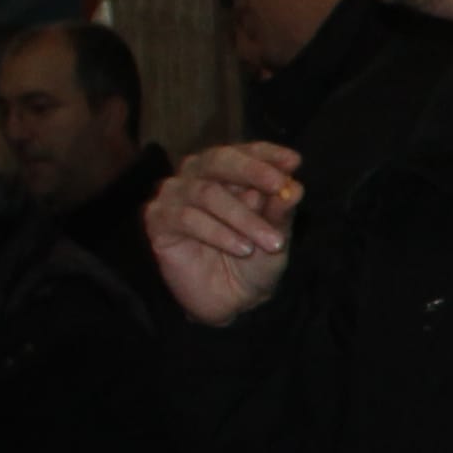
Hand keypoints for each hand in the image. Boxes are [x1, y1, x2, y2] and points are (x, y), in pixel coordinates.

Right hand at [148, 141, 306, 326]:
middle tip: (278, 185)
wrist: (234, 301)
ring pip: (206, 192)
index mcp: (230, 172)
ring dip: (242, 217)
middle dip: (252, 171)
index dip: (267, 154)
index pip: (245, 151)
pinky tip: (241, 248)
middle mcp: (198, 175)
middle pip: (218, 160)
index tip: (294, 162)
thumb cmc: (255, 260)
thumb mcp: (276, 236)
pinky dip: (218, 232)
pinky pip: (186, 217)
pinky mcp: (158, 219)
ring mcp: (175, 195)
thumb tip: (293, 187)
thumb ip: (280, 212)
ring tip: (270, 242)